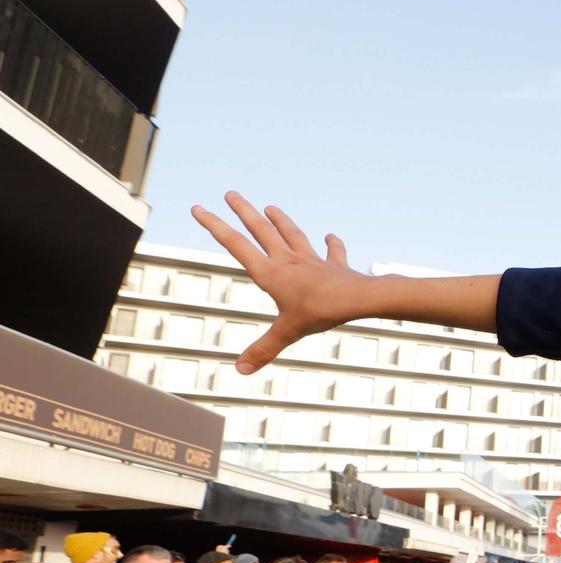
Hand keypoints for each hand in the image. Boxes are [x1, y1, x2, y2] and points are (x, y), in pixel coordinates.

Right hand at [190, 193, 370, 373]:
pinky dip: (331, 244)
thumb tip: (239, 370)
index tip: (198, 207)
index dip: (215, 226)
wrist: (358, 298)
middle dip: (244, 211)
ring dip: (280, 220)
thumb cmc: (321, 313)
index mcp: (270, 273)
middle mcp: (288, 261)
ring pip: (292, 234)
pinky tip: (330, 236)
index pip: (236, 245)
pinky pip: (332, 252)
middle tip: (231, 192)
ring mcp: (312, 261)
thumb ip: (263, 350)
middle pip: (261, 230)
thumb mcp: (287, 333)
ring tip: (270, 206)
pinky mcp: (335, 266)